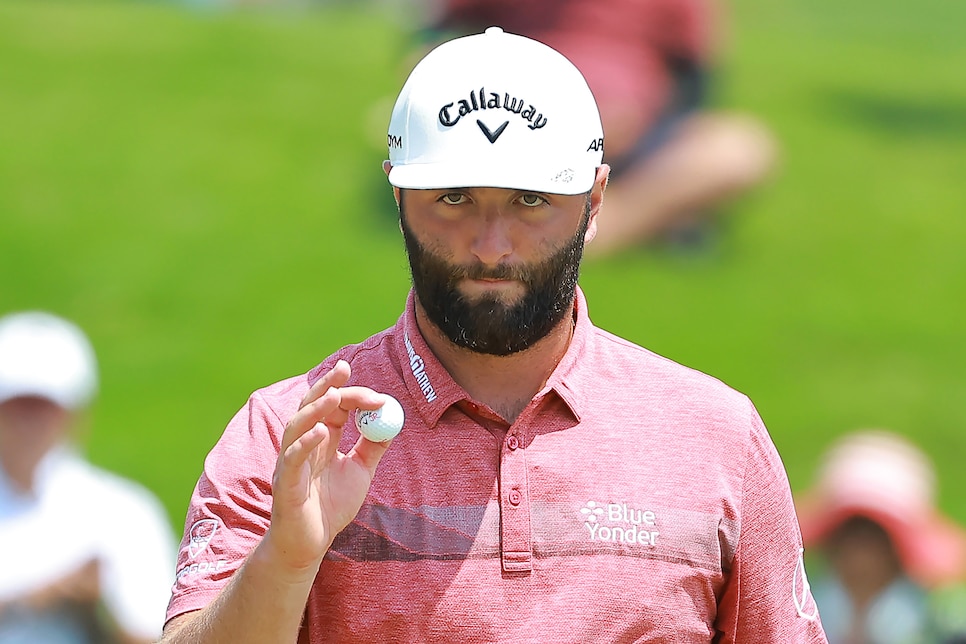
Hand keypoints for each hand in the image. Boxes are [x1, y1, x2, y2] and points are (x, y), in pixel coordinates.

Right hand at [263, 360, 391, 576]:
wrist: (310, 544)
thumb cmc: (331, 507)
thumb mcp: (360, 472)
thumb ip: (373, 446)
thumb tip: (391, 419)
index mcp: (321, 440)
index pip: (333, 407)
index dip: (350, 394)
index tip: (375, 392)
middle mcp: (303, 445)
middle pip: (311, 407)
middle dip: (327, 386)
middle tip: (344, 370)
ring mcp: (291, 462)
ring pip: (296, 427)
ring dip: (315, 410)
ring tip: (334, 396)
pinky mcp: (286, 483)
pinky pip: (292, 459)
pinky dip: (304, 443)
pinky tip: (319, 433)